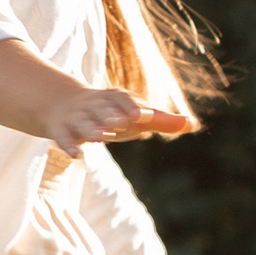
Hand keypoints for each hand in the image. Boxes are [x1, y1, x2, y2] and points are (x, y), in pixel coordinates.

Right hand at [44, 84, 199, 154]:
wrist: (62, 105)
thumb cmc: (109, 114)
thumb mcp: (133, 115)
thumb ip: (162, 120)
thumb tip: (193, 124)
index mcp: (114, 99)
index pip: (123, 99)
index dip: (133, 106)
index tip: (145, 115)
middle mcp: (95, 106)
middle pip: (102, 109)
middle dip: (111, 115)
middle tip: (122, 123)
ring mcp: (77, 117)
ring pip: (83, 122)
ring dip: (92, 128)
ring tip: (103, 137)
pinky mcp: (61, 130)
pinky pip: (63, 137)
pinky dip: (69, 145)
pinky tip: (76, 156)